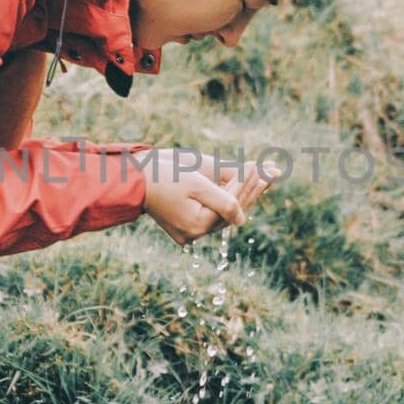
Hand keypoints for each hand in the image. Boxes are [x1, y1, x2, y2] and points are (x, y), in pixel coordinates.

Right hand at [141, 149, 280, 245]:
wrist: (133, 178)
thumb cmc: (163, 176)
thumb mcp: (197, 184)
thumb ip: (224, 201)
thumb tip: (243, 219)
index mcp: (197, 226)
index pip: (232, 205)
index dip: (247, 185)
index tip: (261, 168)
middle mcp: (194, 234)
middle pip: (231, 212)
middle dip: (249, 190)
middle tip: (270, 172)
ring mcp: (188, 232)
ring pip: (223, 213)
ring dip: (240, 194)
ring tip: (261, 177)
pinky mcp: (184, 226)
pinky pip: (212, 213)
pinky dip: (225, 199)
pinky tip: (240, 185)